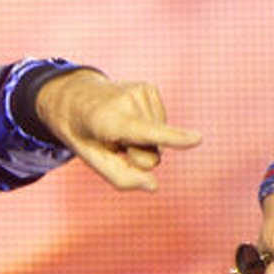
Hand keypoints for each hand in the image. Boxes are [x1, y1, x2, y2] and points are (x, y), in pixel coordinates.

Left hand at [34, 68, 201, 191]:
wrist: (75, 98)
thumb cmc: (87, 136)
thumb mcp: (95, 162)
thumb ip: (122, 178)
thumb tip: (154, 186)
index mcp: (108, 121)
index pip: (144, 133)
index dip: (172, 138)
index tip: (198, 139)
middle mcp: (127, 101)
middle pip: (153, 152)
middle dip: (139, 156)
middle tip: (116, 143)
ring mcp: (140, 90)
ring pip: (161, 139)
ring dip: (143, 141)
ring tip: (120, 129)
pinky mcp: (149, 87)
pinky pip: (162, 124)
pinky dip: (148, 128)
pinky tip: (129, 120)